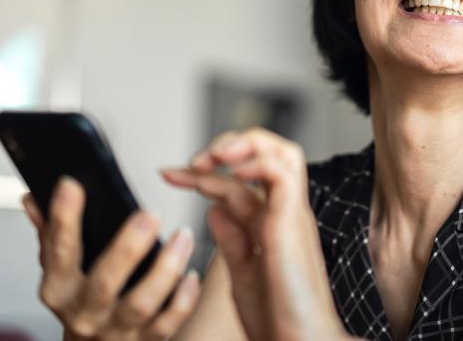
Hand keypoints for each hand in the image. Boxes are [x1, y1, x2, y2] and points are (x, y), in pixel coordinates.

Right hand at [21, 177, 200, 339]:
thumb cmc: (78, 302)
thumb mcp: (58, 270)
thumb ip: (51, 234)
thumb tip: (35, 198)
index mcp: (59, 289)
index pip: (58, 251)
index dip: (63, 218)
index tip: (71, 185)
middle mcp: (84, 313)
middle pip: (105, 281)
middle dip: (128, 247)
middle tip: (150, 214)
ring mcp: (114, 331)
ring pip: (142, 303)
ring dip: (166, 268)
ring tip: (183, 236)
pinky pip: (168, 323)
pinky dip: (183, 299)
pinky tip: (192, 275)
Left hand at [160, 128, 347, 340]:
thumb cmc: (277, 318)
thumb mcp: (242, 271)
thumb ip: (231, 238)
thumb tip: (214, 208)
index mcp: (270, 224)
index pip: (236, 182)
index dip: (200, 174)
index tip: (168, 174)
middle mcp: (283, 212)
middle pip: (265, 154)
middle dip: (225, 146)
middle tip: (191, 162)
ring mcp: (291, 213)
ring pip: (281, 151)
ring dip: (242, 144)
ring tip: (211, 157)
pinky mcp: (294, 218)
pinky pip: (282, 170)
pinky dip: (255, 162)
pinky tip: (229, 172)